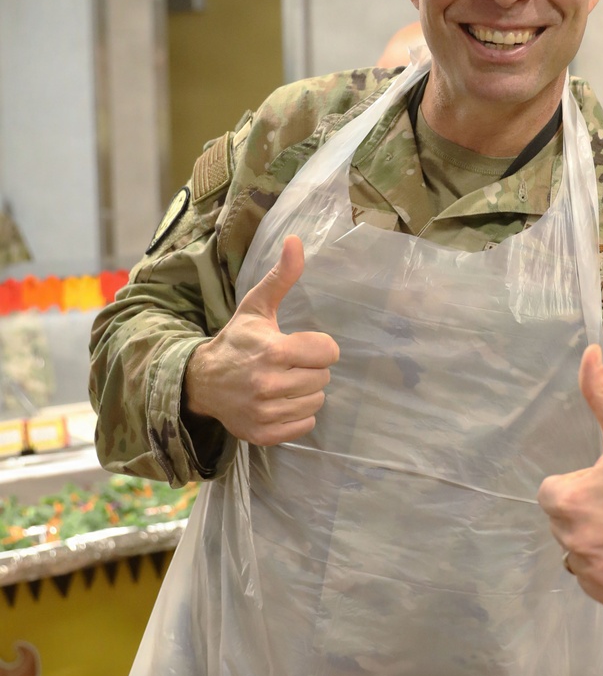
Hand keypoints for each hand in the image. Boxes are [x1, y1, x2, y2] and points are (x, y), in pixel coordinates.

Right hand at [184, 235, 338, 445]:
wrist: (202, 382)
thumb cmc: (236, 341)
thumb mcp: (257, 307)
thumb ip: (281, 277)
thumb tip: (296, 240)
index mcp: (273, 351)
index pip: (327, 352)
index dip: (320, 347)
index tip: (303, 345)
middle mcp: (269, 384)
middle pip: (323, 378)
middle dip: (311, 369)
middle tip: (290, 364)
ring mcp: (265, 412)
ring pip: (316, 403)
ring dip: (306, 392)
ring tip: (284, 382)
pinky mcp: (263, 434)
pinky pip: (305, 427)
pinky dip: (297, 415)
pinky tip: (280, 402)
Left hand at [537, 345, 602, 608]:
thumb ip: (599, 393)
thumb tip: (585, 351)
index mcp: (567, 501)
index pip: (552, 495)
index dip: (578, 487)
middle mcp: (573, 542)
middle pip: (563, 525)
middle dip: (586, 515)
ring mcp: (592, 573)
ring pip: (578, 554)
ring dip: (596, 544)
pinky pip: (594, 581)